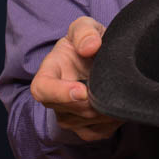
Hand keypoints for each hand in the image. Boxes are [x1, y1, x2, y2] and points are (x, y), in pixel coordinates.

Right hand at [30, 16, 123, 141]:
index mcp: (49, 72)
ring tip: (117, 86)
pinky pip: (99, 131)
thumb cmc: (87, 40)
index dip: (60, 93)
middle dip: (93, 101)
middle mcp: (54, 99)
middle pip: (69, 110)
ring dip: (105, 108)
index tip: (82, 90)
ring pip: (87, 121)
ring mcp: (68, 116)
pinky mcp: (85, 129)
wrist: (99, 57)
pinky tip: (117, 101)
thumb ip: (85, 32)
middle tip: (114, 84)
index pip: (42, 89)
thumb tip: (90, 47)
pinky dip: (112, 120)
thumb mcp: (85, 26)